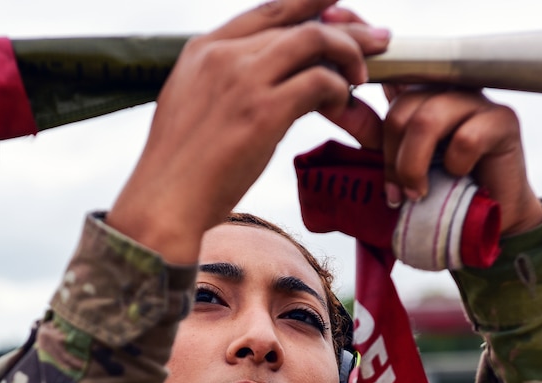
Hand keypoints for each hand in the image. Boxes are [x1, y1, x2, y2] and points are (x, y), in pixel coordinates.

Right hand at [108, 0, 390, 262]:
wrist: (164, 203)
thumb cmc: (179, 170)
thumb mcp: (189, 106)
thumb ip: (221, 82)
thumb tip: (259, 82)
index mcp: (203, 49)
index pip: (267, 9)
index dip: (309, 3)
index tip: (338, 5)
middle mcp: (223, 54)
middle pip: (298, 20)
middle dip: (346, 28)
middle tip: (378, 39)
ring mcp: (244, 79)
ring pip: (316, 39)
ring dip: (349, 54)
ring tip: (363, 77)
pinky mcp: (264, 110)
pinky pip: (320, 81)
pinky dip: (340, 90)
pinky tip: (343, 105)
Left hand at [327, 80, 541, 236]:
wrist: (491, 220)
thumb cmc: (444, 192)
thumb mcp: (400, 164)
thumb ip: (374, 137)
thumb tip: (334, 106)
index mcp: (420, 96)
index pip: (387, 84)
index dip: (366, 104)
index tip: (354, 129)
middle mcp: (447, 90)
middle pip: (402, 109)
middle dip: (392, 158)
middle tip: (397, 193)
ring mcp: (477, 100)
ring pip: (428, 119)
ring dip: (415, 165)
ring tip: (419, 194)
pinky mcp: (503, 119)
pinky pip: (466, 137)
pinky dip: (456, 166)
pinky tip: (461, 177)